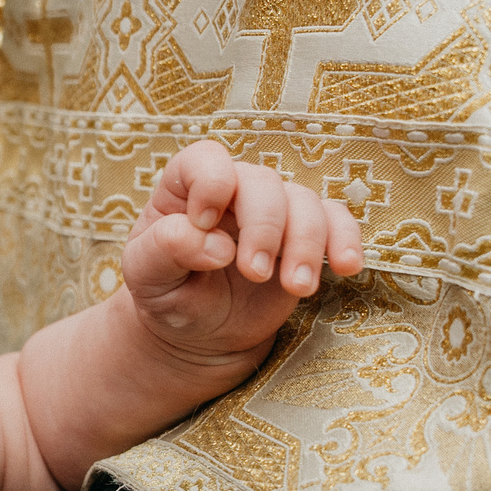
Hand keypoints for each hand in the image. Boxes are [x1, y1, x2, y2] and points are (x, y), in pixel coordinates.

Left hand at [123, 139, 364, 363]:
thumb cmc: (167, 294)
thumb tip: (216, 245)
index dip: (212, 183)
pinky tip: (346, 267)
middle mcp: (233, 190)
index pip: (205, 159)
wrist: (200, 331)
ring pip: (303, 201)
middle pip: (262, 182)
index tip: (205, 223)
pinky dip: (345, 240)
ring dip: (306, 244)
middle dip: (265, 227)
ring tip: (297, 288)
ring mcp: (273, 211)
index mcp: (185, 189)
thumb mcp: (145, 277)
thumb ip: (165, 250)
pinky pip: (336, 220)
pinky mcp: (305, 236)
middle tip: (255, 274)